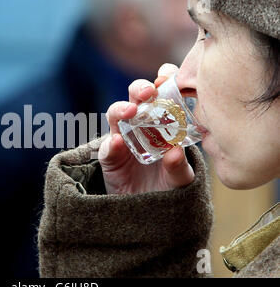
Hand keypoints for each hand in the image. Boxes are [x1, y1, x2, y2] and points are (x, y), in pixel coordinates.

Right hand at [98, 64, 194, 193]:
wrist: (148, 210)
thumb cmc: (168, 185)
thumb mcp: (180, 178)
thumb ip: (179, 167)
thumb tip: (175, 152)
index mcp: (163, 120)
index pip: (162, 92)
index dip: (164, 79)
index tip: (167, 76)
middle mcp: (141, 124)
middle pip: (136, 96)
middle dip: (140, 88)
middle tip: (149, 91)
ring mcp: (122, 138)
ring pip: (115, 113)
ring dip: (121, 108)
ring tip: (130, 112)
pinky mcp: (109, 156)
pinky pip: (106, 147)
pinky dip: (110, 144)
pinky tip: (116, 144)